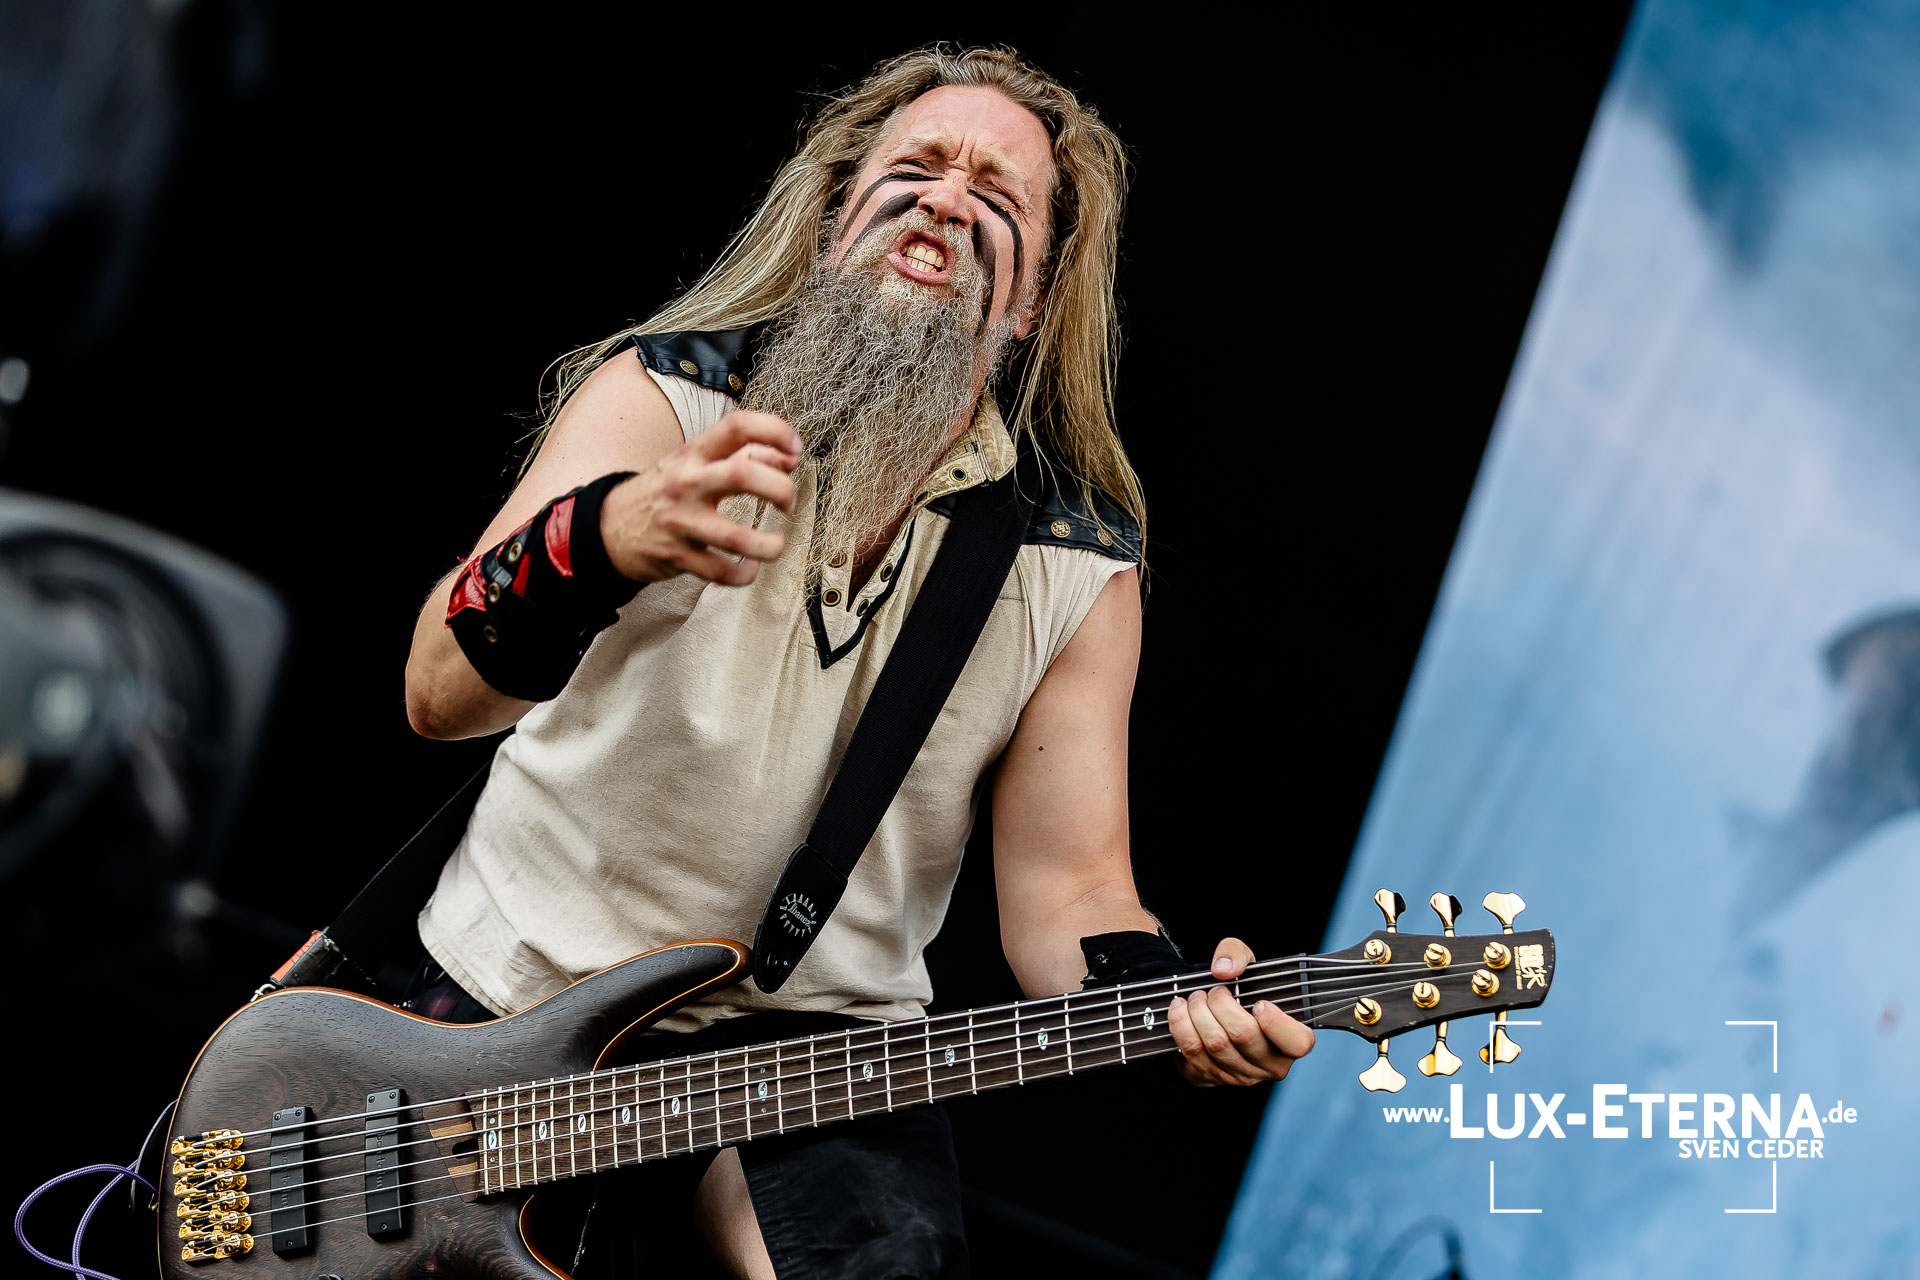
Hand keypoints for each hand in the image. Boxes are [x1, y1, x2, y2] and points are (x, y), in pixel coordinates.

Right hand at [601, 411, 803, 586]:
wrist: (608, 526)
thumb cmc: (664, 492)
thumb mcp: (693, 463)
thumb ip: (739, 455)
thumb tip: (788, 458)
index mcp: (694, 453)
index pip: (739, 426)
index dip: (776, 432)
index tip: (795, 450)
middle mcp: (687, 482)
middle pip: (743, 474)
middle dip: (780, 488)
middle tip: (789, 502)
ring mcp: (681, 522)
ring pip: (737, 536)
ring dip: (769, 545)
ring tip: (775, 545)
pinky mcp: (677, 557)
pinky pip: (721, 571)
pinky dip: (743, 574)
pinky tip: (749, 568)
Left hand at [1167, 937, 1314, 1086]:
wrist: (1217, 1016)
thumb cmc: (1242, 993)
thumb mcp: (1246, 965)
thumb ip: (1237, 954)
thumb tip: (1223, 969)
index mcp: (1293, 1040)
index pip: (1297, 1043)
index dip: (1276, 1022)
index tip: (1259, 1003)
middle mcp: (1270, 1064)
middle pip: (1243, 1036)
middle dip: (1221, 1005)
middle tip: (1214, 991)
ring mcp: (1241, 1076)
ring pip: (1216, 1045)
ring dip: (1198, 1013)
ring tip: (1195, 998)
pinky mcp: (1213, 1078)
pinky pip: (1193, 1054)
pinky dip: (1181, 1026)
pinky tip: (1180, 1010)